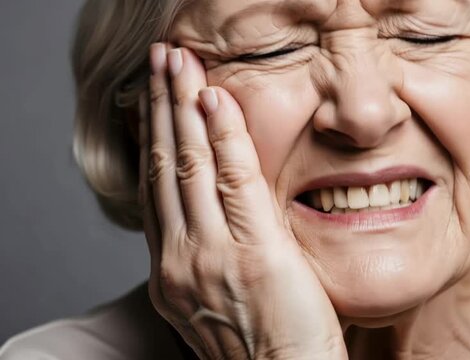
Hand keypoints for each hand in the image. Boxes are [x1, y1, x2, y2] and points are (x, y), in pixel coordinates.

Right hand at [138, 43, 346, 359]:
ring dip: (183, 107)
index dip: (153, 140)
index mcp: (170, 271)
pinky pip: (234, 180)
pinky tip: (214, 100)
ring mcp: (211, 255)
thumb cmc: (263, 345)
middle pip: (164, 167)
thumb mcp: (218, 298)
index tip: (154, 103)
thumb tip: (212, 217)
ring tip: (178, 63)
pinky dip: (222, 136)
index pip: (155, 190)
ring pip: (189, 165)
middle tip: (159, 62)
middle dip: (160, 108)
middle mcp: (179, 259)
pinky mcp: (253, 252)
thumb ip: (209, 255)